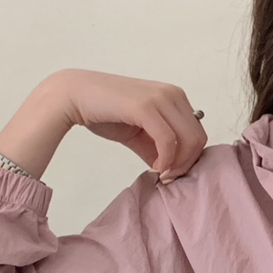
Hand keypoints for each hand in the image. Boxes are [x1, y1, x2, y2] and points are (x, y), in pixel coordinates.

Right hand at [12, 69, 206, 182]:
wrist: (74, 96)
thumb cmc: (105, 112)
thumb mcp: (139, 133)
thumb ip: (157, 148)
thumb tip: (171, 170)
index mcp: (175, 97)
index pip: (198, 133)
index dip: (189, 158)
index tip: (170, 173)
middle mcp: (173, 94)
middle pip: (198, 138)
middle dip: (187, 164)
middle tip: (167, 178)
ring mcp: (161, 98)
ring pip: (190, 139)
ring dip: (178, 164)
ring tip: (160, 174)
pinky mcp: (146, 106)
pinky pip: (169, 140)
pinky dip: (166, 159)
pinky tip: (154, 168)